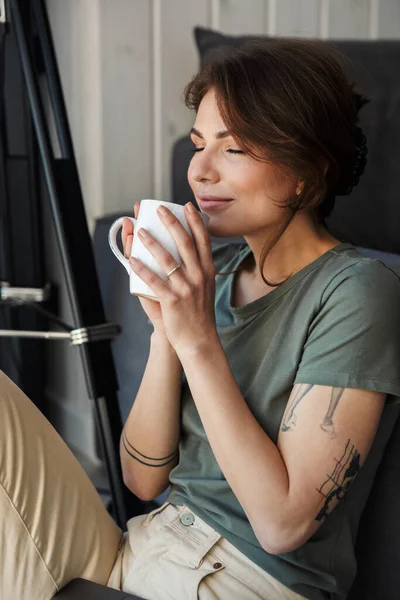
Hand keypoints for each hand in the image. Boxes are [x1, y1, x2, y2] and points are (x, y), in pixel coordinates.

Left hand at [128, 203, 217, 354]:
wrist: (199, 340)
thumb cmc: (199, 314)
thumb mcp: (206, 288)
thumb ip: (199, 270)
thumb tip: (191, 251)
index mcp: (208, 271)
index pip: (203, 240)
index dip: (195, 221)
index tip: (187, 206)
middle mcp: (199, 276)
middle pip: (185, 243)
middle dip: (172, 223)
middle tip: (160, 209)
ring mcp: (186, 288)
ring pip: (167, 259)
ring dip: (152, 242)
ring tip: (140, 229)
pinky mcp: (173, 300)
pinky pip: (154, 281)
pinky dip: (141, 269)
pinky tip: (131, 260)